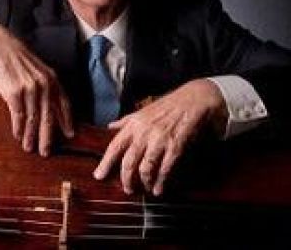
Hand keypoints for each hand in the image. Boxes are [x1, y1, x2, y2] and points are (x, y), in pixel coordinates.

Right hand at [0, 22, 73, 155]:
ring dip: (31, 137)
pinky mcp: (13, 92)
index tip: (70, 135)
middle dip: (47, 137)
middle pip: (49, 117)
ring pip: (33, 120)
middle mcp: (44, 84)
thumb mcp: (36, 70)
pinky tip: (18, 136)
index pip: (64, 104)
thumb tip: (48, 106)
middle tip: (46, 152)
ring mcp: (29, 89)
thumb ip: (45, 85)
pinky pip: (18, 116)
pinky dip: (18, 128)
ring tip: (29, 148)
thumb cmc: (16, 58)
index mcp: (52, 78)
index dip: (67, 121)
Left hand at [93, 79, 227, 195]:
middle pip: (129, 162)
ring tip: (145, 189)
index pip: (115, 146)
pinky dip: (160, 182)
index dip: (106, 162)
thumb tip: (110, 126)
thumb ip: (125, 121)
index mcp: (133, 124)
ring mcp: (159, 140)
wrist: (191, 100)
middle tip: (127, 190)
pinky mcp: (175, 147)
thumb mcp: (142, 111)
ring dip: (144, 182)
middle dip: (126, 179)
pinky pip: (164, 169)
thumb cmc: (166, 105)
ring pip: (145, 168)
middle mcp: (143, 133)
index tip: (99, 176)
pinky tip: (159, 189)